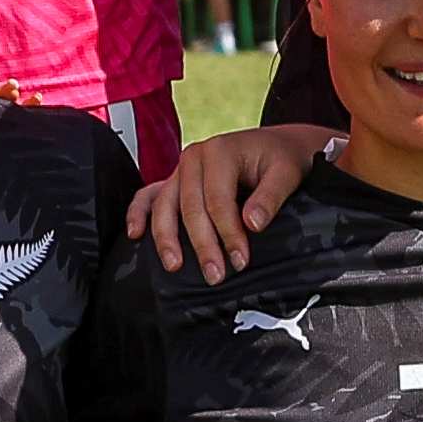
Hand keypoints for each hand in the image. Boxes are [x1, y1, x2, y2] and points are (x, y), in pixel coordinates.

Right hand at [142, 123, 331, 276]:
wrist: (275, 147)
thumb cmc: (281, 158)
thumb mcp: (287, 172)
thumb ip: (271, 196)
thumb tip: (252, 224)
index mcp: (219, 151)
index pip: (218, 200)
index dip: (228, 233)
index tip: (240, 260)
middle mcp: (195, 157)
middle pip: (190, 207)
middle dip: (202, 244)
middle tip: (215, 275)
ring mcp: (181, 170)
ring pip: (165, 205)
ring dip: (166, 238)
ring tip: (174, 265)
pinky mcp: (176, 181)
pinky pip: (149, 195)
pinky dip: (138, 213)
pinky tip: (136, 234)